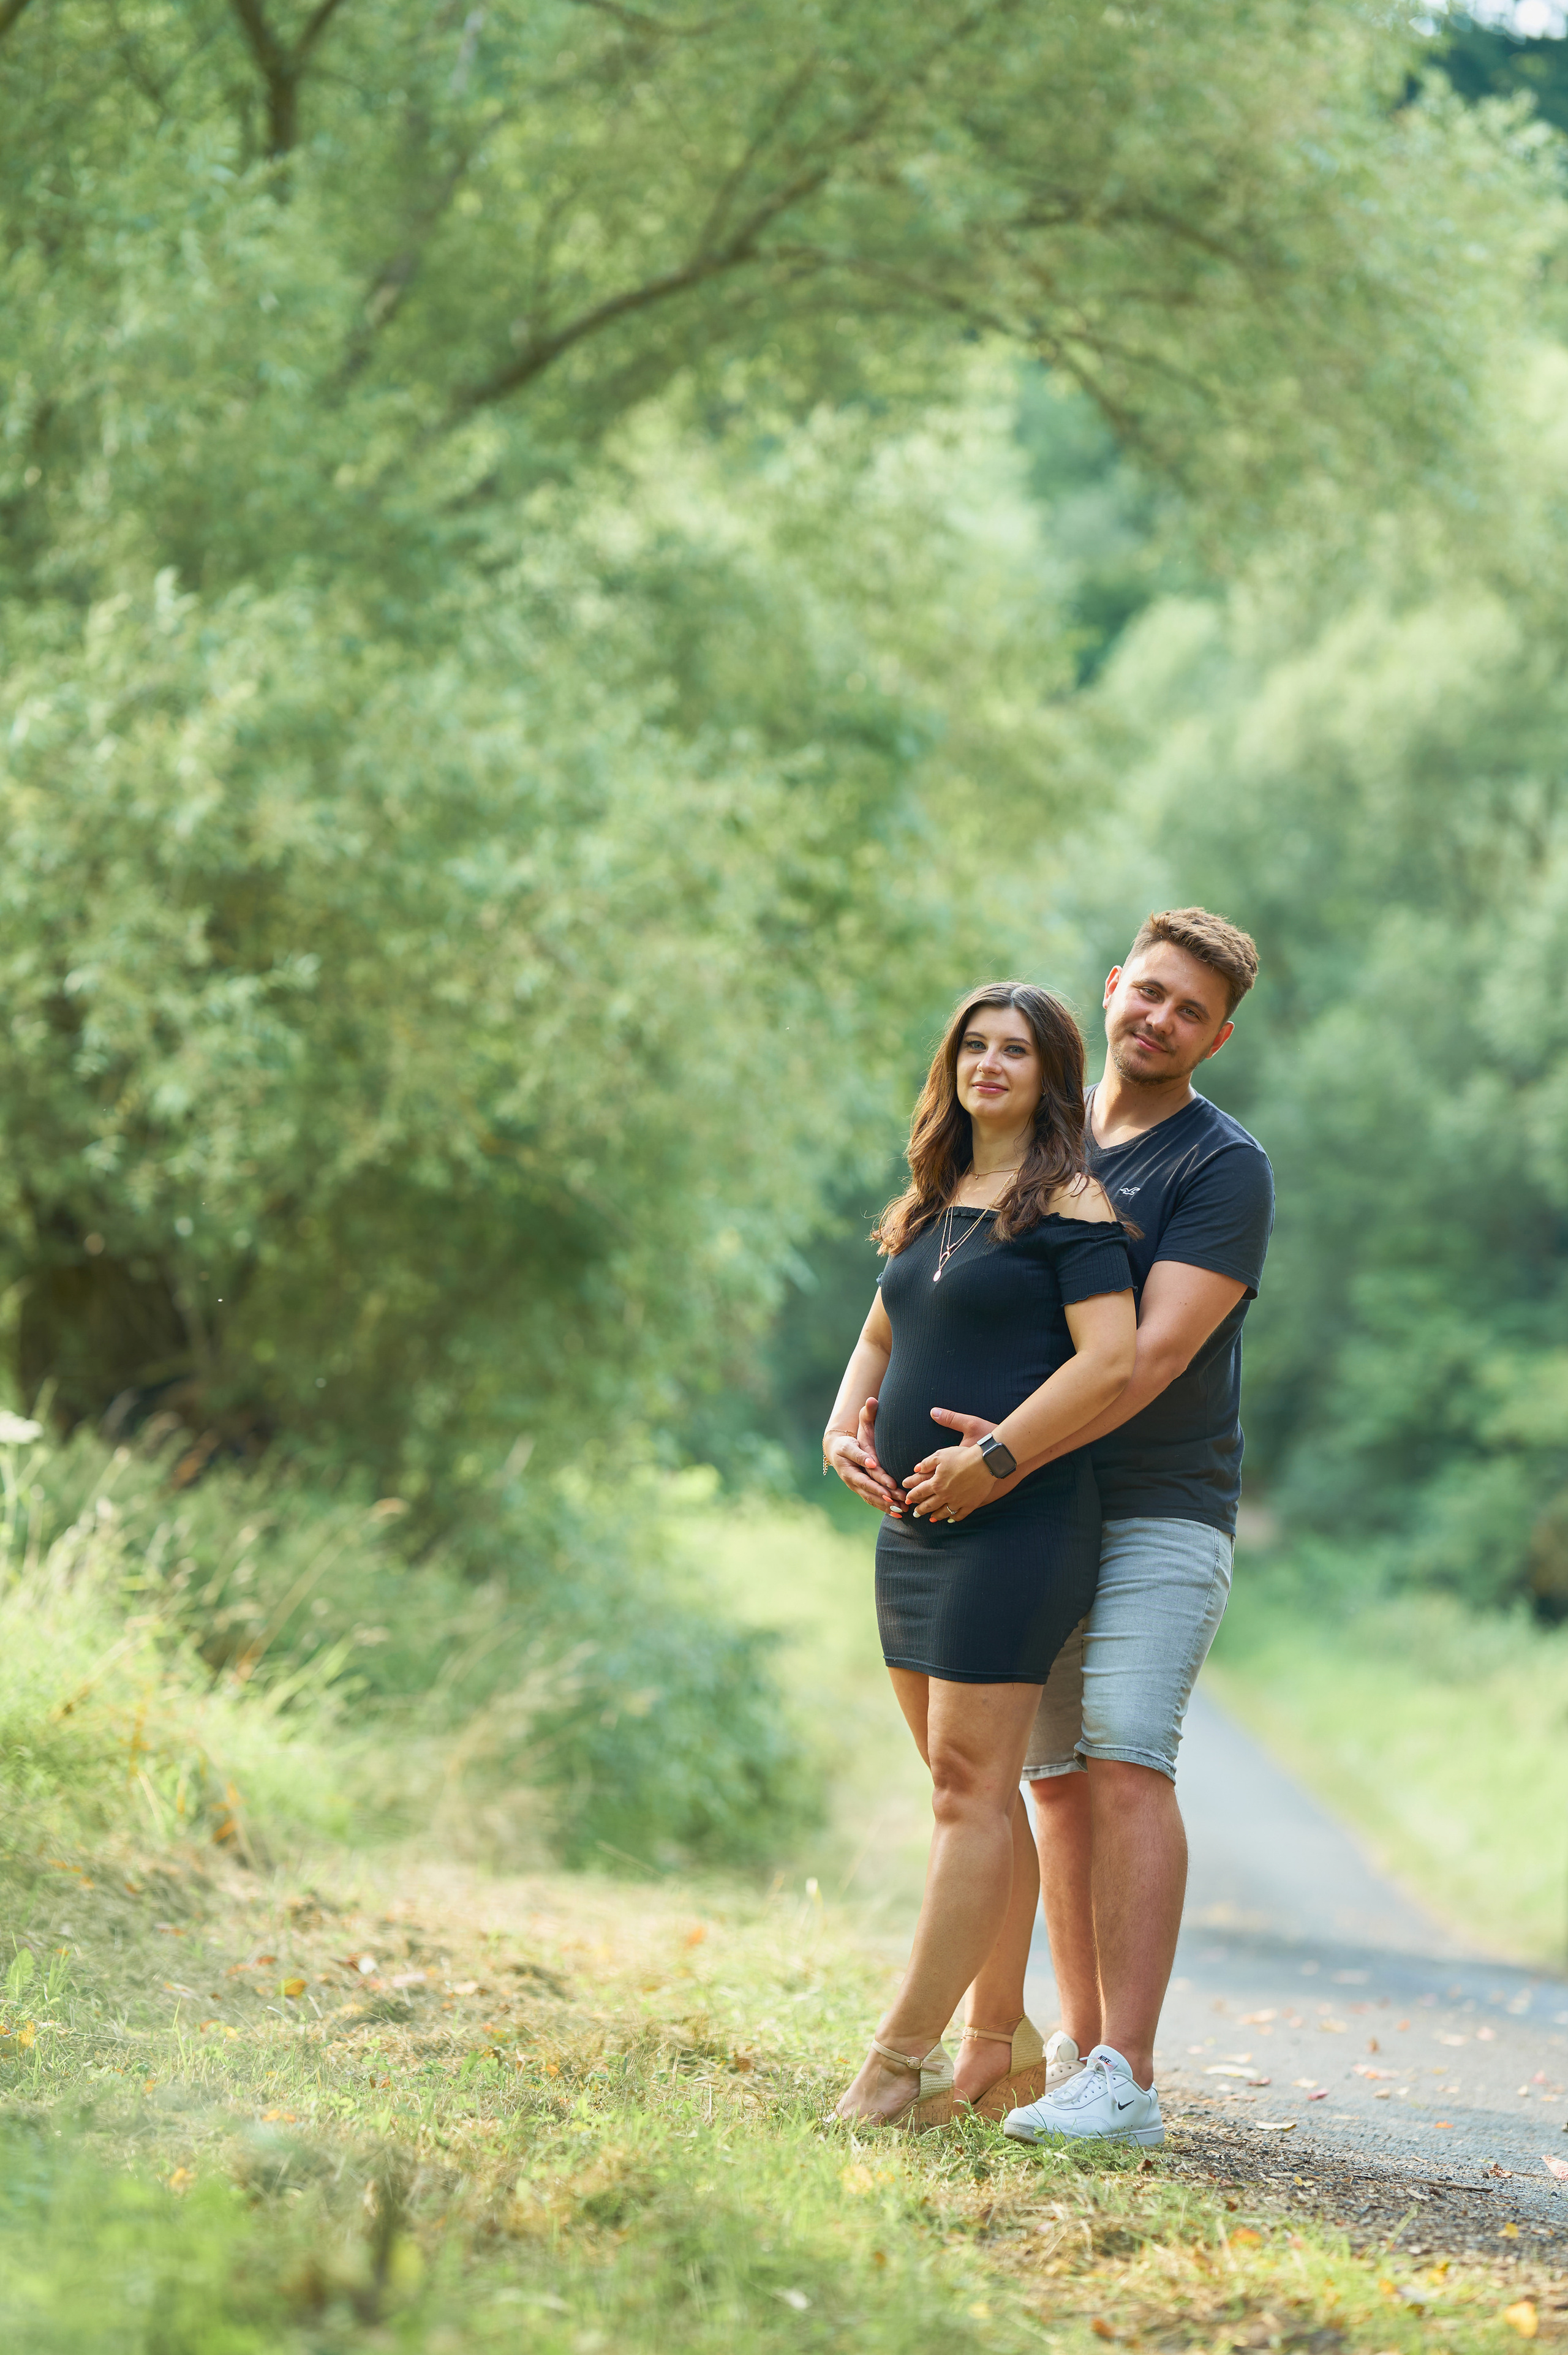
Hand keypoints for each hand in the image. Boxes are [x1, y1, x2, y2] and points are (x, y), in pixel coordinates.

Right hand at [824, 1415, 903, 1513]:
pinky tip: (896, 1512)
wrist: (836, 1450)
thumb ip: (859, 1455)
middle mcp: (853, 1484)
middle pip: (870, 1495)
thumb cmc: (843, 1446)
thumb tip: (872, 1463)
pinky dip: (884, 1506)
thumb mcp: (848, 1447)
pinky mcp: (863, 1489)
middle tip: (902, 1506)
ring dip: (887, 1507)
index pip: (865, 1483)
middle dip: (886, 1502)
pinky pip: (873, 1500)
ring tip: (902, 1511)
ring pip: (873, 1500)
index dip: (878, 1489)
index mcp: (849, 1474)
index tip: (891, 1494)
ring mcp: (857, 1488)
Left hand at [903, 1407, 1026, 1520]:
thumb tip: (916, 1469)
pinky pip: (960, 1515)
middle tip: (914, 1513)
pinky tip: (950, 1520)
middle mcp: (945, 1495)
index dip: (912, 1495)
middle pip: (929, 1505)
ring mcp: (958, 1501)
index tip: (907, 1498)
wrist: (984, 1463)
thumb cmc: (962, 1456)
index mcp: (936, 1483)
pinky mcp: (970, 1504)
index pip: (920, 1492)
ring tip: (930, 1518)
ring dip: (935, 1516)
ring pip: (943, 1512)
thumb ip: (926, 1463)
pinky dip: (954, 1519)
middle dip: (920, 1510)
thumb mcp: (941, 1455)